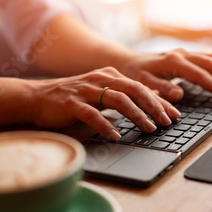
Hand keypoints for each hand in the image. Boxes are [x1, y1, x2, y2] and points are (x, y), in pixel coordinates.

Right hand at [31, 67, 180, 140]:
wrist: (37, 97)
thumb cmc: (72, 98)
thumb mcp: (101, 91)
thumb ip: (124, 93)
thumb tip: (152, 97)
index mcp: (110, 75)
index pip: (141, 86)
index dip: (160, 101)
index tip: (175, 114)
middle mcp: (100, 79)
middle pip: (134, 90)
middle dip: (154, 106)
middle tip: (166, 122)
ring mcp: (85, 90)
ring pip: (117, 100)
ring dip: (136, 115)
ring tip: (148, 129)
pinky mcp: (71, 103)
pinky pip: (92, 114)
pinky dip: (106, 125)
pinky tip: (116, 136)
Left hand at [117, 48, 211, 101]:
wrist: (126, 62)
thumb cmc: (133, 74)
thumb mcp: (142, 84)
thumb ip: (160, 89)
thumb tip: (179, 94)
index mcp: (171, 62)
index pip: (199, 74)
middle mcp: (180, 54)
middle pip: (210, 63)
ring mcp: (184, 53)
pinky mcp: (186, 55)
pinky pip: (208, 58)